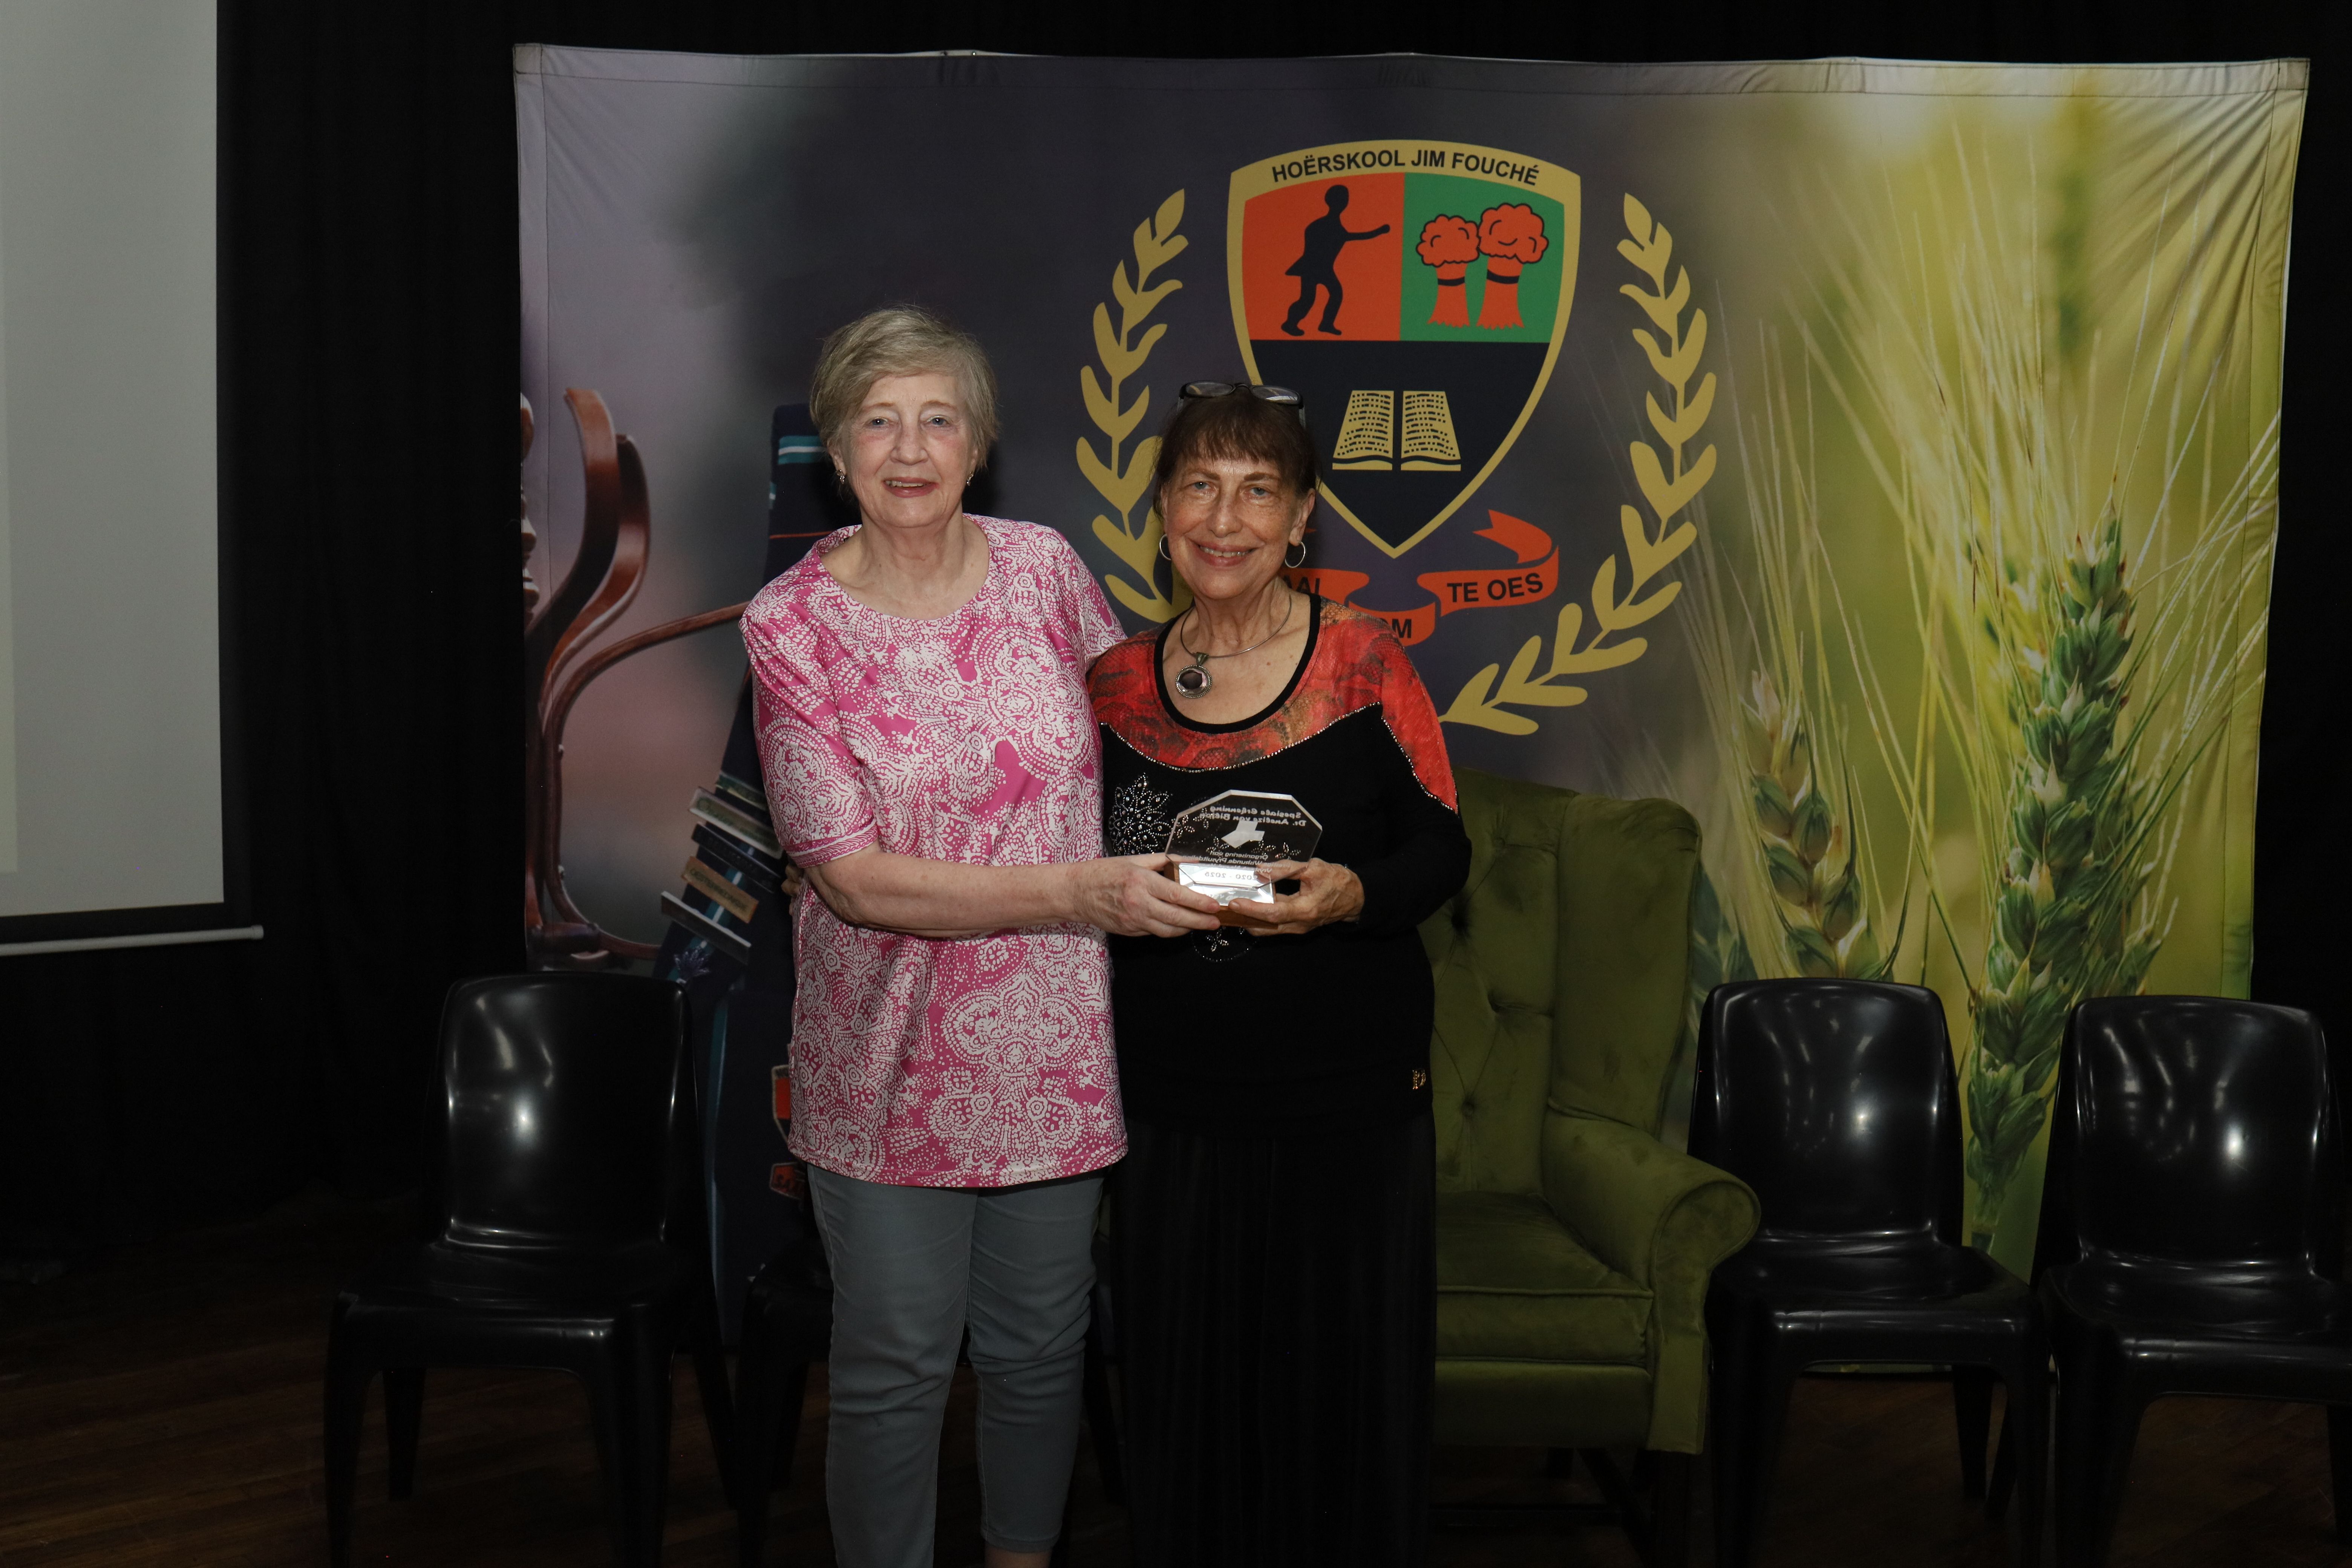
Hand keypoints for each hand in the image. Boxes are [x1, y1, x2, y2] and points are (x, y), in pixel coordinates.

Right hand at [1069, 854, 1224, 937]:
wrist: (1076, 893)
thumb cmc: (1103, 872)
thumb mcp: (1133, 860)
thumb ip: (1160, 861)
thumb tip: (1183, 861)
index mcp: (1141, 882)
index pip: (1177, 894)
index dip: (1198, 902)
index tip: (1213, 905)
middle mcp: (1139, 903)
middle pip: (1177, 918)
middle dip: (1200, 921)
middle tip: (1215, 922)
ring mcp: (1133, 920)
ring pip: (1168, 930)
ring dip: (1187, 929)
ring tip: (1200, 924)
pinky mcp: (1129, 931)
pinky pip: (1154, 932)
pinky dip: (1169, 929)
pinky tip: (1178, 924)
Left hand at [1225, 858, 1362, 934]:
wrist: (1355, 898)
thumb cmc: (1337, 881)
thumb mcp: (1313, 868)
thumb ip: (1286, 869)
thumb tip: (1260, 870)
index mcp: (1305, 910)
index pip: (1273, 913)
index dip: (1252, 908)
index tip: (1235, 901)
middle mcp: (1299, 924)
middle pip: (1265, 926)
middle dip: (1243, 918)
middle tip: (1224, 907)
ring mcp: (1298, 928)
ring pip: (1268, 929)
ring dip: (1249, 920)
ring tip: (1233, 907)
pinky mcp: (1296, 926)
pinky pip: (1274, 926)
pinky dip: (1260, 918)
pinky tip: (1250, 907)